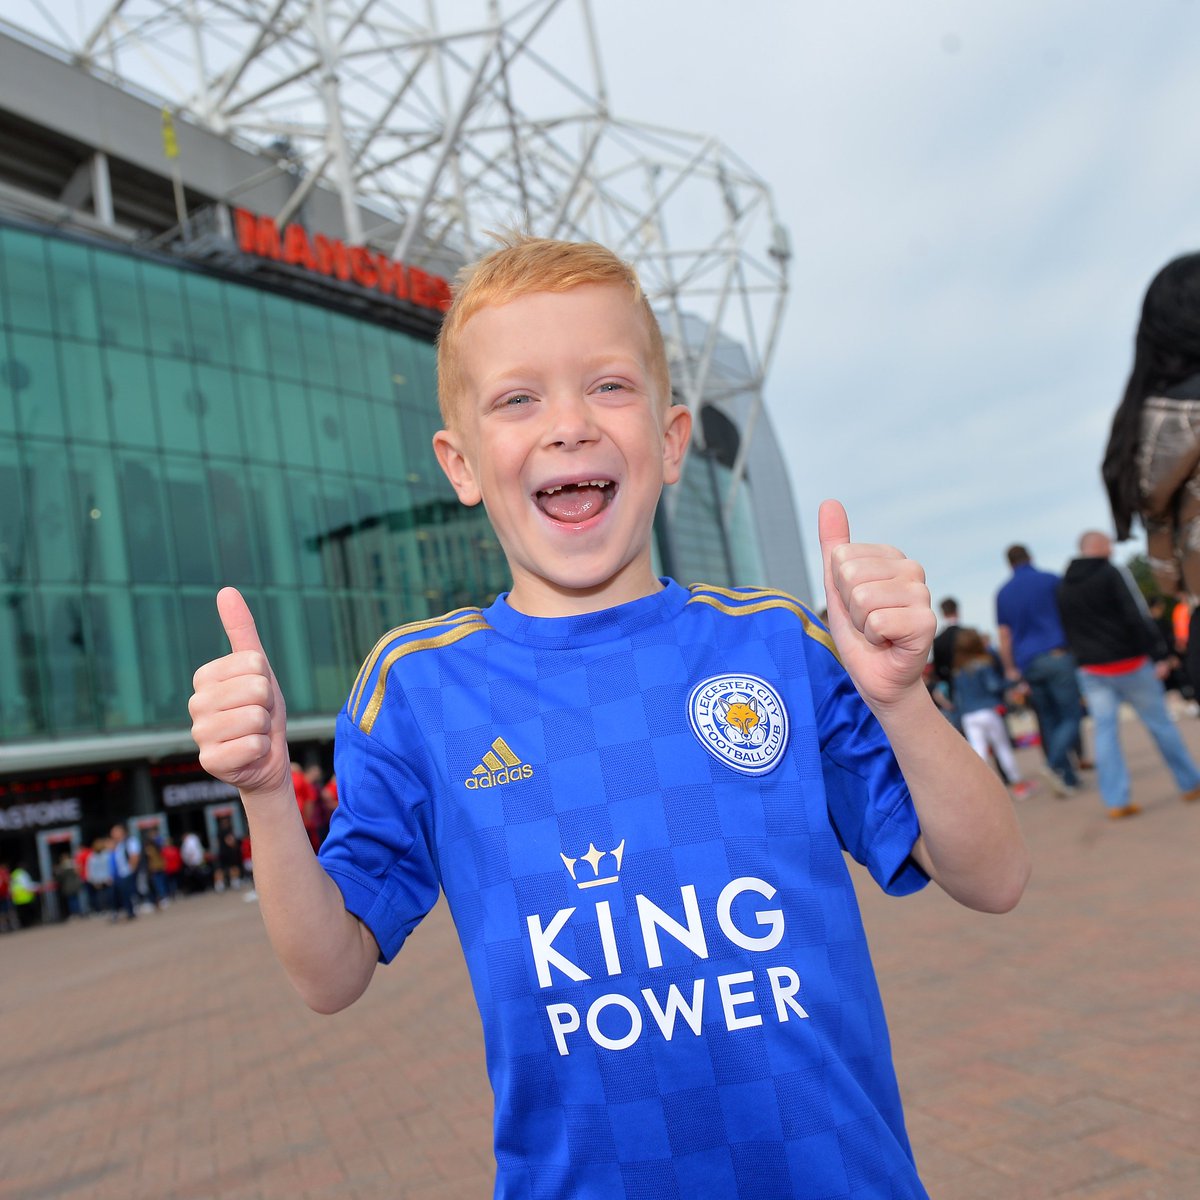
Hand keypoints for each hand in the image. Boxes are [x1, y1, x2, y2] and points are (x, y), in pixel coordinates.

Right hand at [189, 588, 289, 796]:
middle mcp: (195, 703)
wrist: (264, 758)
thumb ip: (241, 630)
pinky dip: (260, 750)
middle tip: (258, 716)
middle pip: (257, 689)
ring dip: (264, 729)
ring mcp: (199, 734)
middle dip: (268, 705)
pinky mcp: (209, 761)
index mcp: (205, 676)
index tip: (258, 693)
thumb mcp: (258, 668)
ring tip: (252, 733)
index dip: (266, 680)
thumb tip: (226, 591)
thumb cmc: (260, 709)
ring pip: (257, 717)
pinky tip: (248, 753)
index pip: (255, 663)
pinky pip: (254, 745)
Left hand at [819, 499, 934, 709]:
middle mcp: (912, 569)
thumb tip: (829, 502)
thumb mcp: (838, 586)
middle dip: (848, 607)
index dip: (838, 588)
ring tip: (877, 632)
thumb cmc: (860, 633)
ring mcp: (923, 594)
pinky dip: (874, 638)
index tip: (855, 606)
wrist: (878, 677)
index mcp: (891, 556)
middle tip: (865, 622)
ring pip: (862, 598)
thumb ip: (834, 544)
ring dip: (860, 624)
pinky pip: (877, 621)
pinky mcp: (926, 622)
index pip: (840, 557)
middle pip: (850, 574)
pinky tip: (889, 643)